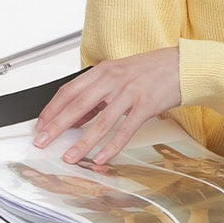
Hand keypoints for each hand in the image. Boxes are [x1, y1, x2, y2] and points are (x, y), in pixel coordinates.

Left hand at [32, 47, 181, 165]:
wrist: (183, 65)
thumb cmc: (151, 71)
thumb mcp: (119, 76)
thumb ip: (97, 95)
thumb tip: (75, 118)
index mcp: (103, 71)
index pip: (69, 90)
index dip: (52, 109)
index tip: (41, 125)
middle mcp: (113, 80)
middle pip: (79, 105)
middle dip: (57, 126)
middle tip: (43, 141)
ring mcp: (129, 92)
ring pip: (101, 121)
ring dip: (82, 142)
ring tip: (70, 156)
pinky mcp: (145, 105)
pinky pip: (125, 129)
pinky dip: (112, 146)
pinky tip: (102, 157)